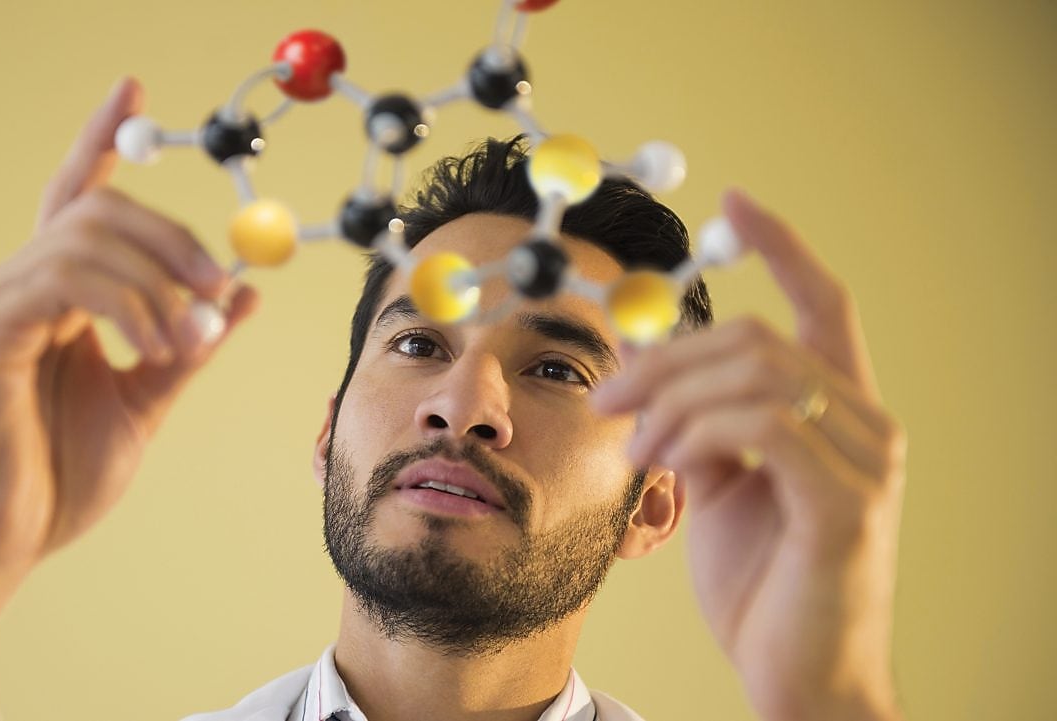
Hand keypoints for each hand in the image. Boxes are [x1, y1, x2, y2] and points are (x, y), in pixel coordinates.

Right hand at [0, 77, 257, 705]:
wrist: (4, 541)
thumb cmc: (60, 476)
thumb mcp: (148, 398)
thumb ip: (190, 344)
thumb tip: (244, 293)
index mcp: (58, 295)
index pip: (78, 195)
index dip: (103, 137)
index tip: (133, 87)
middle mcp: (21, 284)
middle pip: (96, 205)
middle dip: (172, 234)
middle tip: (219, 285)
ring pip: (86, 235)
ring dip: (158, 280)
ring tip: (186, 342)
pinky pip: (67, 279)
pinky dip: (127, 304)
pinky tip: (151, 346)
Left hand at [593, 191, 905, 720]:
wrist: (795, 674)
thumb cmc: (761, 582)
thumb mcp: (718, 487)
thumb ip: (699, 425)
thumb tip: (650, 375)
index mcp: (838, 411)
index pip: (822, 303)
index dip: (782, 245)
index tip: (735, 203)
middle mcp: (867, 423)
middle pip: (759, 336)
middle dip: (667, 358)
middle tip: (608, 398)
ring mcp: (866, 460)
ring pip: (757, 371)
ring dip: (672, 399)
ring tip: (634, 448)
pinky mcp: (846, 501)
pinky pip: (762, 425)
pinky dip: (696, 431)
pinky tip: (665, 463)